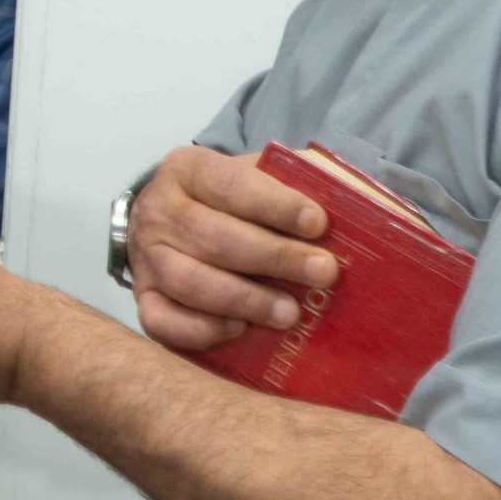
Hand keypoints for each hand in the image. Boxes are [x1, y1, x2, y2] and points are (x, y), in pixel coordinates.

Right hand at [126, 146, 335, 352]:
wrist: (168, 220)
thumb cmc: (228, 202)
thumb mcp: (257, 173)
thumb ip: (298, 176)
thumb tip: (357, 199)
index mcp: (187, 169)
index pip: (230, 184)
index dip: (276, 205)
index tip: (319, 224)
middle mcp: (157, 211)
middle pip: (214, 237)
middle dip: (275, 257)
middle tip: (323, 273)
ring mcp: (146, 258)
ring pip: (190, 282)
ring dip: (245, 299)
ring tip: (291, 314)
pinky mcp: (143, 299)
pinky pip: (163, 321)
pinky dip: (202, 329)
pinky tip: (240, 330)